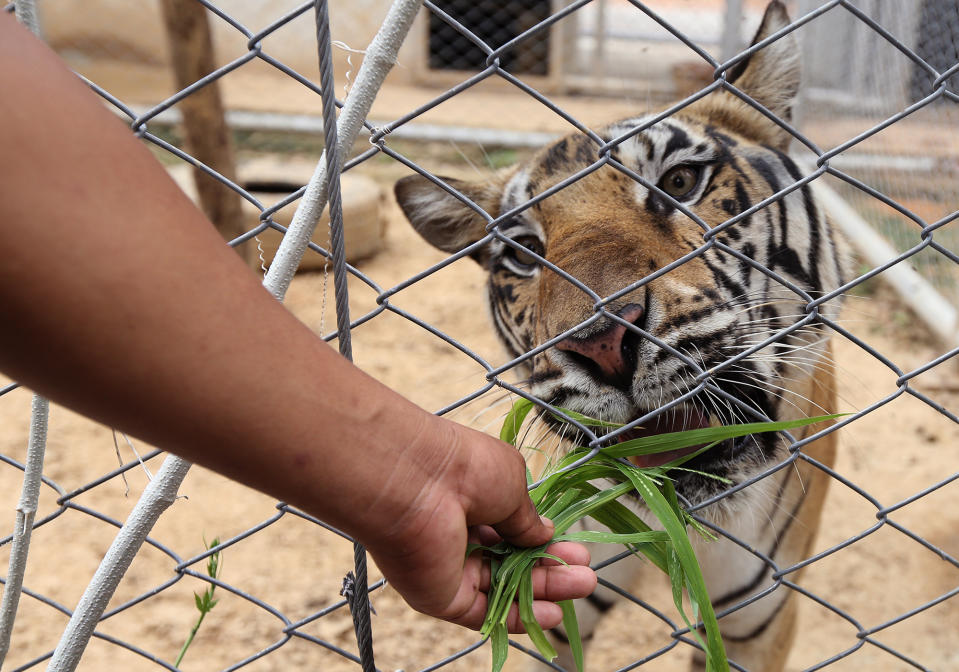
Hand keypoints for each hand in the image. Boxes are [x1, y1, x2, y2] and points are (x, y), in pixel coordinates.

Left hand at [360, 418, 596, 630]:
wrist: (417, 482)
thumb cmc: (464, 468)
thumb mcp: (511, 483)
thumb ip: (528, 517)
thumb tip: (546, 535)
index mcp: (472, 499)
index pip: (511, 529)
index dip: (543, 541)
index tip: (575, 547)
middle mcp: (459, 534)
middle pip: (512, 562)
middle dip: (551, 568)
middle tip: (585, 573)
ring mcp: (450, 567)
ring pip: (503, 588)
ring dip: (543, 592)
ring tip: (583, 588)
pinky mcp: (443, 597)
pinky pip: (485, 612)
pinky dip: (518, 616)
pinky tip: (551, 614)